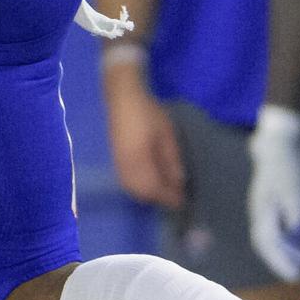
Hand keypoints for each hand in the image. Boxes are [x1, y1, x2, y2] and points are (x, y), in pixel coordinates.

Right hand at [103, 66, 184, 209]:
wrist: (123, 98)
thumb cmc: (148, 112)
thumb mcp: (166, 134)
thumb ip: (171, 159)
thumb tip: (179, 181)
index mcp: (139, 158)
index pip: (154, 187)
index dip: (169, 196)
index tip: (183, 201)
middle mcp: (125, 164)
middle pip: (141, 191)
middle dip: (158, 197)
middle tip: (176, 196)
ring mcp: (117, 162)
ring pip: (131, 187)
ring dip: (148, 193)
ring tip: (164, 189)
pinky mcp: (115, 158)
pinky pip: (126, 180)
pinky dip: (138, 186)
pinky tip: (149, 181)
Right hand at [248, 104, 299, 282]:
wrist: (276, 148)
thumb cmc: (287, 168)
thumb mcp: (294, 189)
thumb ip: (296, 212)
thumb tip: (299, 234)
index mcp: (263, 212)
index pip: (268, 243)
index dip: (280, 262)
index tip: (295, 277)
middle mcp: (260, 215)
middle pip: (266, 245)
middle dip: (281, 263)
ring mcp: (262, 212)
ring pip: (269, 240)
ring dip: (285, 255)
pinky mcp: (270, 209)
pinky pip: (275, 232)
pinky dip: (286, 244)